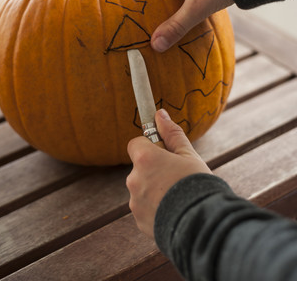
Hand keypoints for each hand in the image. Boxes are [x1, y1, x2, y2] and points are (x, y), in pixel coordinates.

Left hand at [126, 108, 211, 238]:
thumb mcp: (188, 154)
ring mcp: (135, 202)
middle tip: (177, 177)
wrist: (203, 224)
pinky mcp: (139, 221)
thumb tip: (160, 114)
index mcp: (145, 159)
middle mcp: (134, 179)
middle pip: (140, 168)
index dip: (149, 146)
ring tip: (178, 197)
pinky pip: (145, 209)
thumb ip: (172, 133)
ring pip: (142, 189)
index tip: (164, 153)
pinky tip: (174, 211)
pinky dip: (156, 209)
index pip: (135, 144)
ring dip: (155, 190)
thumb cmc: (197, 184)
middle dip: (154, 170)